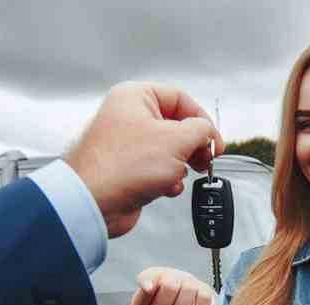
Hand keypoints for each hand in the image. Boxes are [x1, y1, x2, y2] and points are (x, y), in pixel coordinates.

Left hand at [64, 81, 223, 237]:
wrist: (95, 202)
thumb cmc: (123, 167)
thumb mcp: (177, 140)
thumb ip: (200, 131)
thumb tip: (207, 132)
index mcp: (136, 97)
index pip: (181, 99)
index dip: (202, 120)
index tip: (214, 141)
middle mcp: (129, 117)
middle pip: (176, 126)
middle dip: (194, 146)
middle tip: (205, 159)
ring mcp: (129, 145)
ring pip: (169, 150)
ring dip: (182, 165)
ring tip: (183, 174)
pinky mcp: (129, 169)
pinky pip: (158, 169)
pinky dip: (168, 179)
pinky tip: (167, 186)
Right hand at [131, 267, 218, 304]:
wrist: (195, 301)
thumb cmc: (174, 288)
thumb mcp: (156, 276)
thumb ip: (145, 278)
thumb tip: (147, 286)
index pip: (149, 286)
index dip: (160, 277)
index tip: (163, 282)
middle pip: (171, 286)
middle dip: (178, 280)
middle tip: (180, 287)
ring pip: (188, 290)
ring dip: (192, 286)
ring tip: (190, 294)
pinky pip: (204, 298)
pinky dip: (204, 292)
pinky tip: (199, 301)